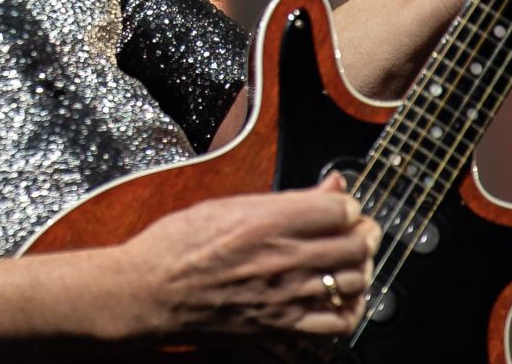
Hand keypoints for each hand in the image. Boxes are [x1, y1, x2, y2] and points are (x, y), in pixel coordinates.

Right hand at [89, 175, 379, 339]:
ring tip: (349, 260)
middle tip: (356, 230)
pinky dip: (351, 308)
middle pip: (355, 244)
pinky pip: (339, 322)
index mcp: (268, 220)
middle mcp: (283, 258)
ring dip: (359, 267)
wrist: (150, 292)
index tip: (339, 206)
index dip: (345, 204)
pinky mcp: (283, 325)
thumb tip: (330, 186)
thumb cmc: (178, 245)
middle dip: (361, 233)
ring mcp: (286, 295)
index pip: (340, 208)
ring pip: (354, 281)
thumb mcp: (228, 205)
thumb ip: (286, 199)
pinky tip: (343, 297)